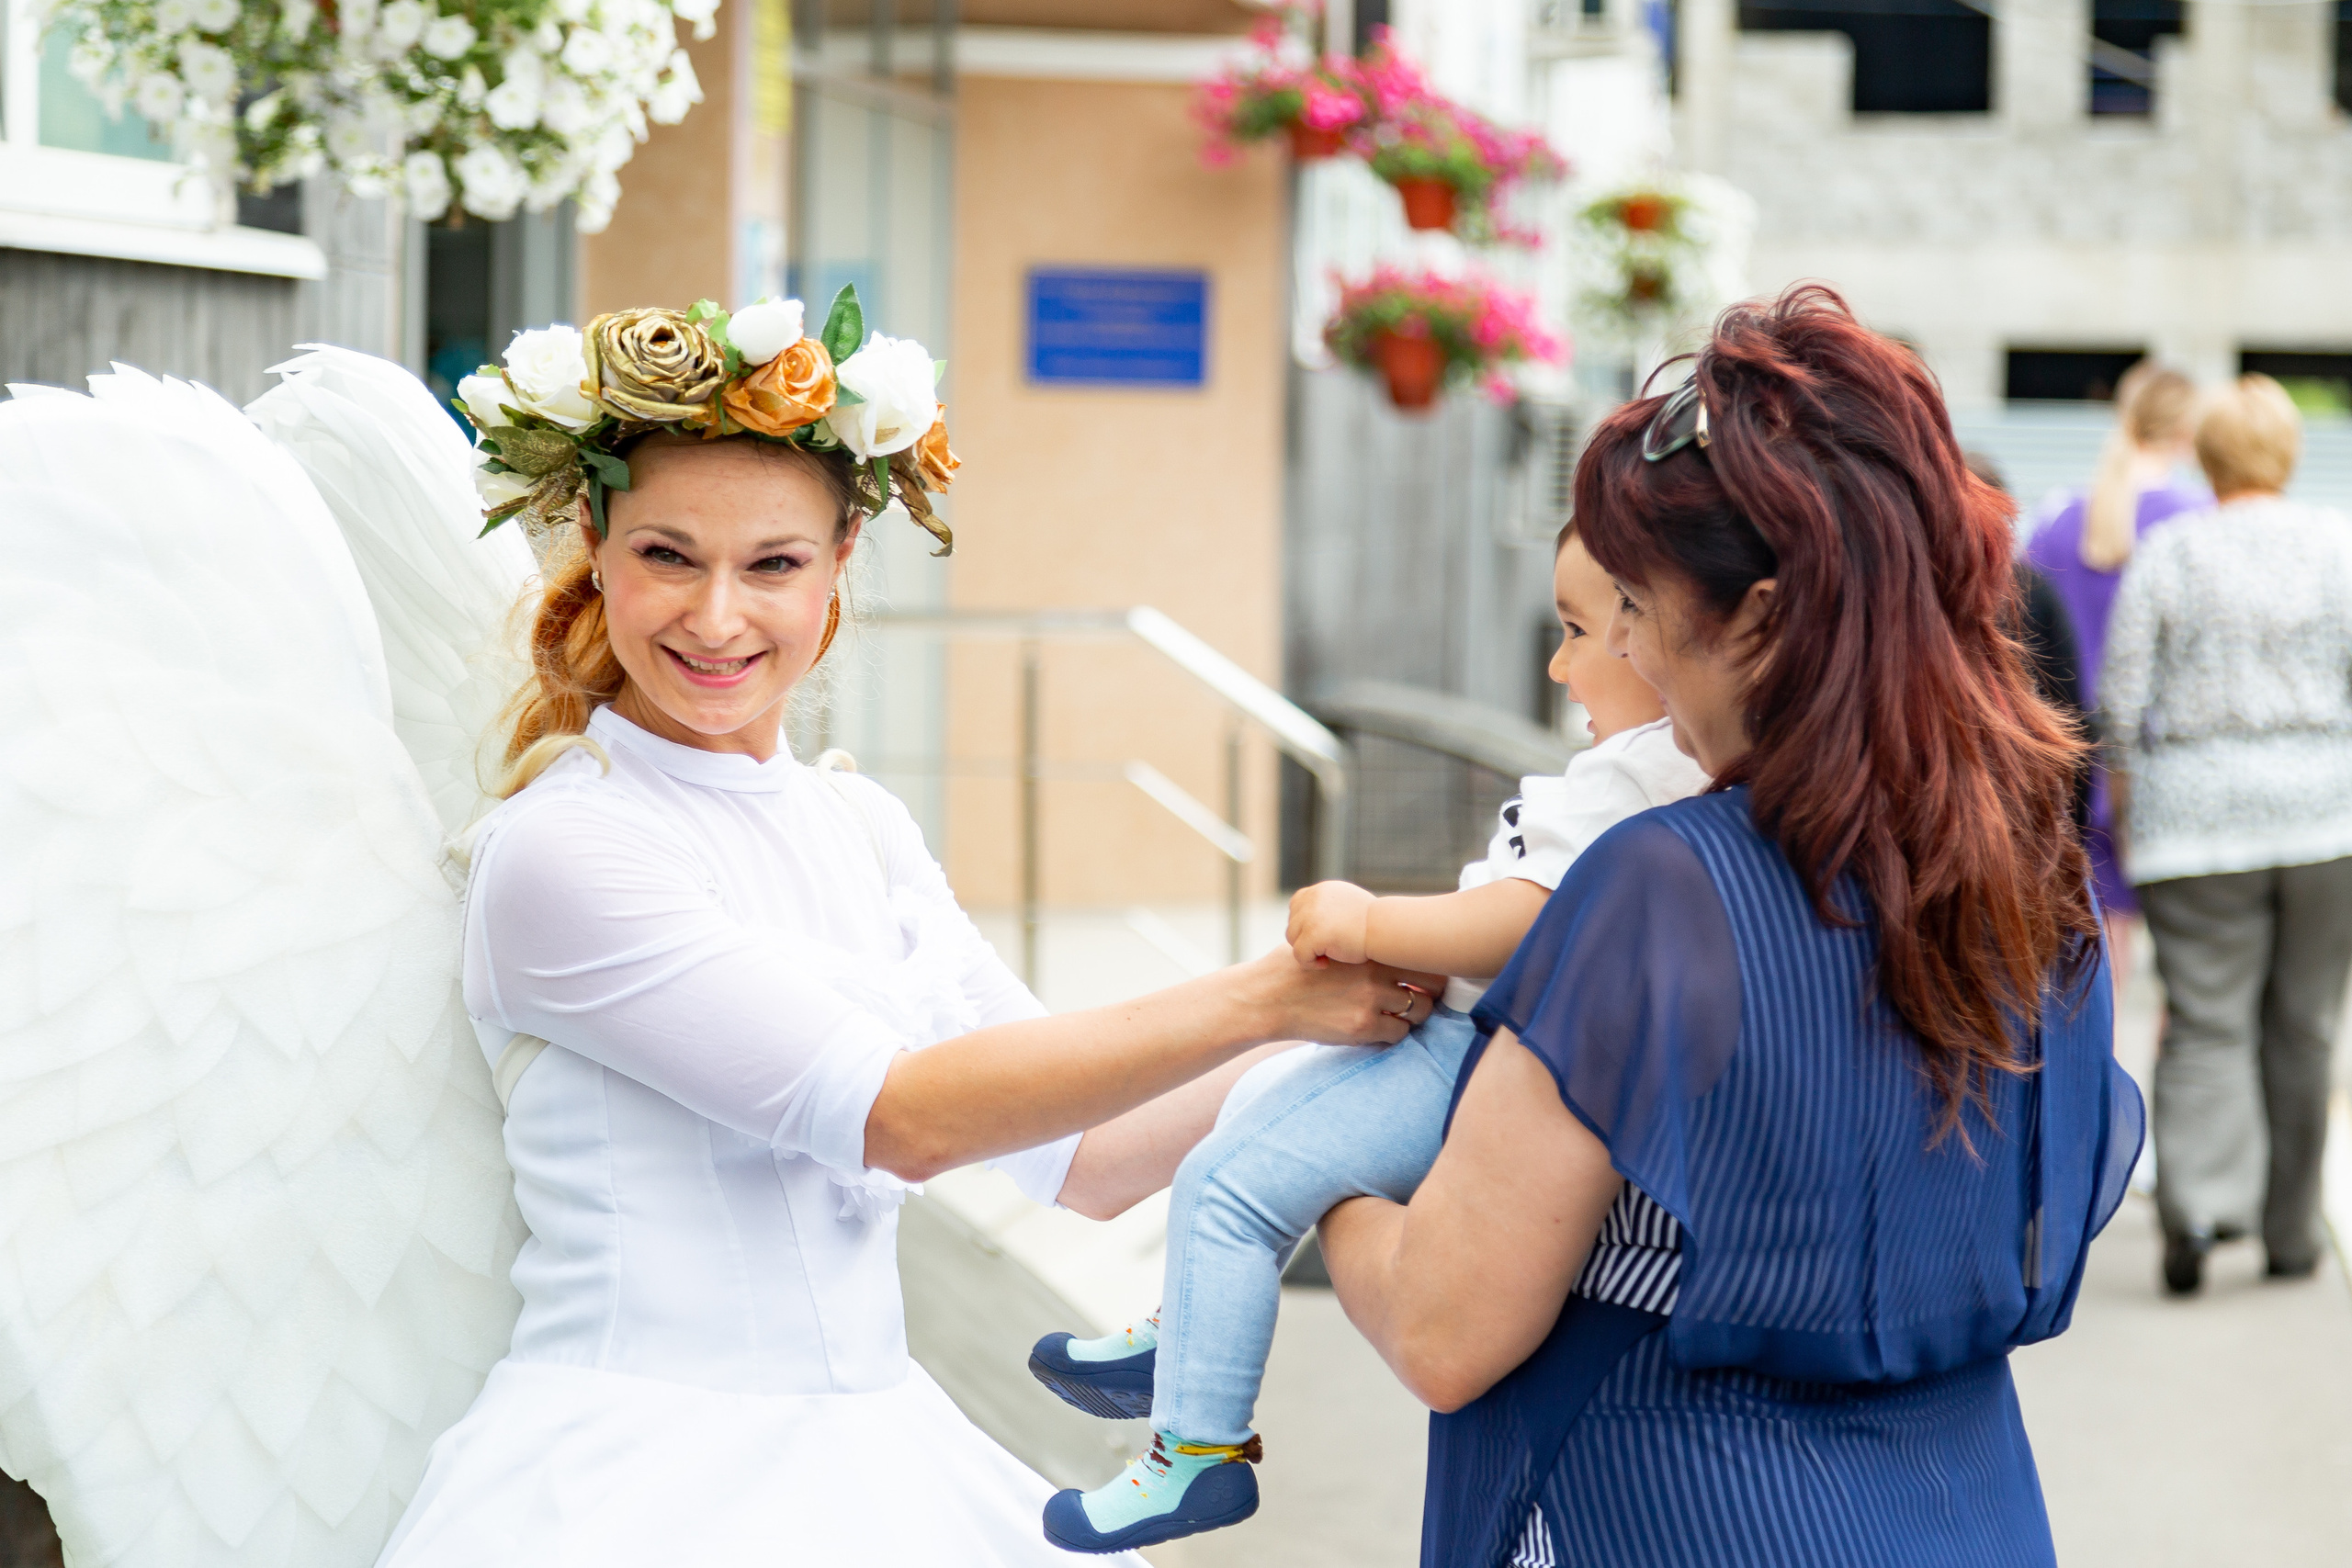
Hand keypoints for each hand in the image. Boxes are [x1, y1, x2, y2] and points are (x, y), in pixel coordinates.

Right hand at [1235, 949, 1444, 1046]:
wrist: (1268, 997)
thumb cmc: (1297, 969)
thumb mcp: (1330, 943)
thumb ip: (1361, 946)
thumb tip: (1389, 942)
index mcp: (1369, 947)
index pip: (1421, 955)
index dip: (1432, 966)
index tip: (1429, 975)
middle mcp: (1375, 971)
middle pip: (1431, 985)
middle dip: (1430, 993)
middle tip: (1422, 998)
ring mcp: (1371, 1000)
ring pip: (1419, 1011)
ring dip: (1413, 1015)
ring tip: (1401, 1014)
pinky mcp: (1362, 1026)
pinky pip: (1398, 1033)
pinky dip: (1394, 1032)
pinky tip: (1380, 1027)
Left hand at [1288, 880, 1377, 967]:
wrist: (1387, 929)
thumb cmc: (1374, 925)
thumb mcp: (1349, 906)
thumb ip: (1331, 908)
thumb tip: (1317, 920)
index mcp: (1321, 890)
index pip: (1297, 904)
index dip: (1306, 924)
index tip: (1323, 936)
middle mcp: (1313, 897)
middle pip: (1293, 923)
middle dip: (1306, 938)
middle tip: (1327, 949)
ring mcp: (1310, 915)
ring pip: (1293, 938)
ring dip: (1308, 950)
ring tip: (1328, 956)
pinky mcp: (1312, 934)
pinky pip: (1299, 954)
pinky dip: (1310, 963)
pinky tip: (1326, 964)